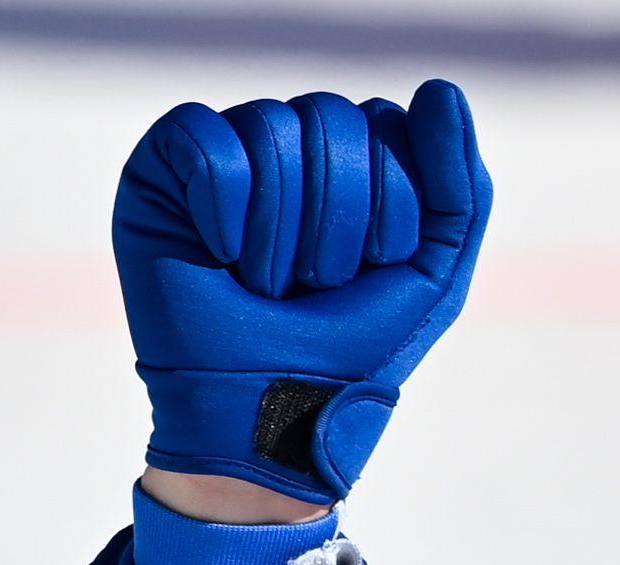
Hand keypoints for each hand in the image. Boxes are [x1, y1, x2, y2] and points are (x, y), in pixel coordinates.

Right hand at [113, 81, 490, 503]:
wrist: (268, 419)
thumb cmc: (348, 354)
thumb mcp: (433, 277)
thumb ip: (459, 189)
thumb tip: (442, 89)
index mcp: (354, 166)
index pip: (388, 124)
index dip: (394, 206)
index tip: (372, 273)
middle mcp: (290, 150)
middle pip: (331, 118)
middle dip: (338, 223)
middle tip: (313, 288)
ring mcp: (225, 154)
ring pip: (271, 126)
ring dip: (282, 232)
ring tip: (266, 285)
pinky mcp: (160, 168)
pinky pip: (202, 133)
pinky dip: (224, 203)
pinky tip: (221, 255)